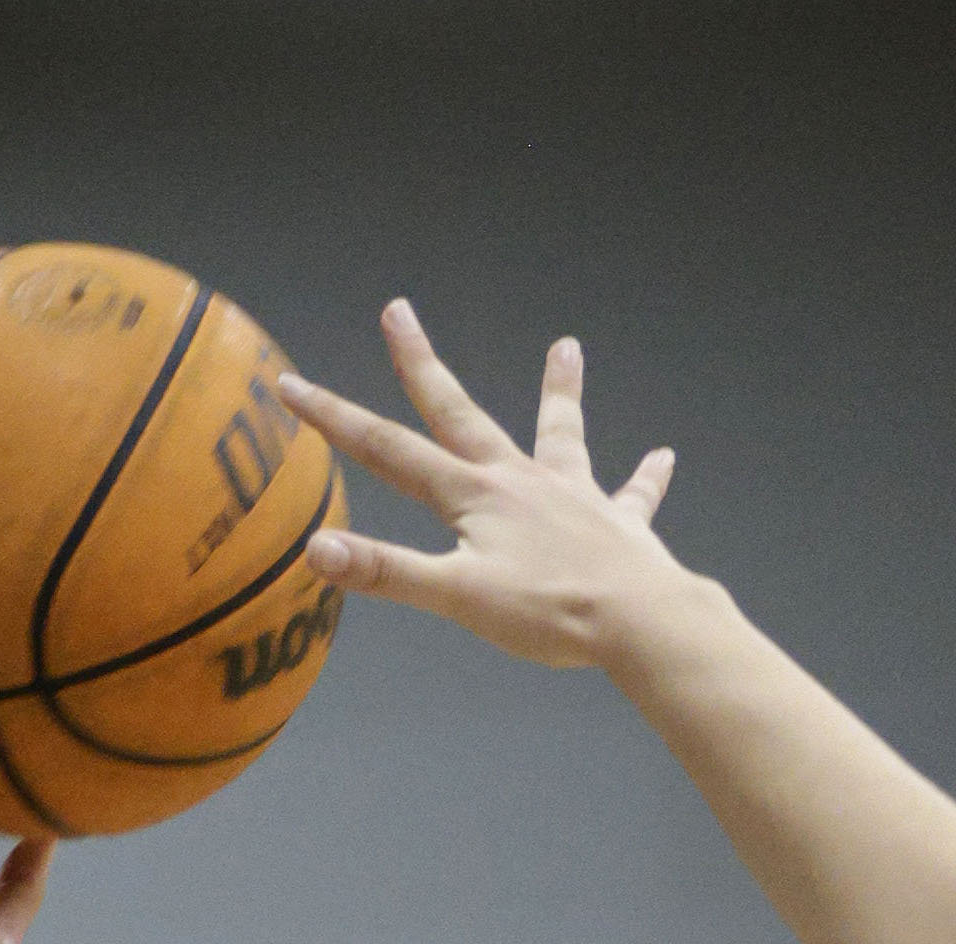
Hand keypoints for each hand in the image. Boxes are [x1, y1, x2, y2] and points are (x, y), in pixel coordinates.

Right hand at [284, 310, 681, 672]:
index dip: (334, 419)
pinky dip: (646, 478)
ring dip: (560, 390)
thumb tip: (316, 552)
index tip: (291, 384)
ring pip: (560, 432)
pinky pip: (634, 495)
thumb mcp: (456, 597)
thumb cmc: (548, 612)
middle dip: (422, 365)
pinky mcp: (620, 525)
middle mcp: (519, 480)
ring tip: (567, 347)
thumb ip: (388, 572)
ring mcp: (573, 496)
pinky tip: (663, 457)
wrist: (637, 619)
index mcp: (474, 496)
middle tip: (398, 311)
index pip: (387, 451)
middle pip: (460, 413)